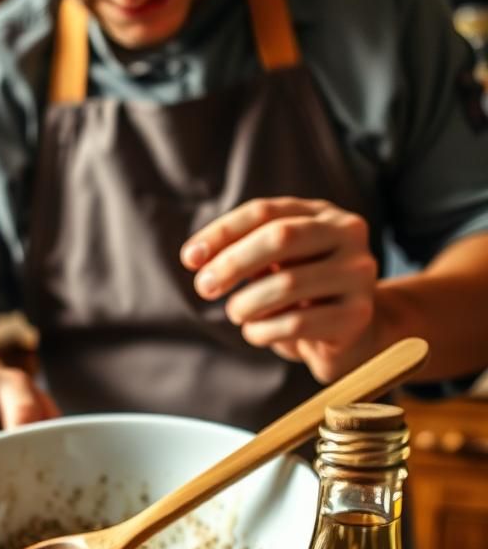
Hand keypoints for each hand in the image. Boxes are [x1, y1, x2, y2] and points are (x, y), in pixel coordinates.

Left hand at [181, 198, 378, 381]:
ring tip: (236, 313)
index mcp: (320, 213)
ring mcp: (358, 273)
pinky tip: (256, 333)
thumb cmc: (298, 296)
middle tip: (204, 288)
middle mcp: (347, 234)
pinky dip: (262, 331)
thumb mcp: (271, 266)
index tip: (189, 258)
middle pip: (280, 237)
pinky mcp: (356, 315)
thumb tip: (194, 256)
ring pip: (287, 283)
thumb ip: (239, 253)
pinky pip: (297, 323)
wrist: (348, 337)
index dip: (222, 232)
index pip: (264, 211)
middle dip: (232, 263)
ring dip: (246, 304)